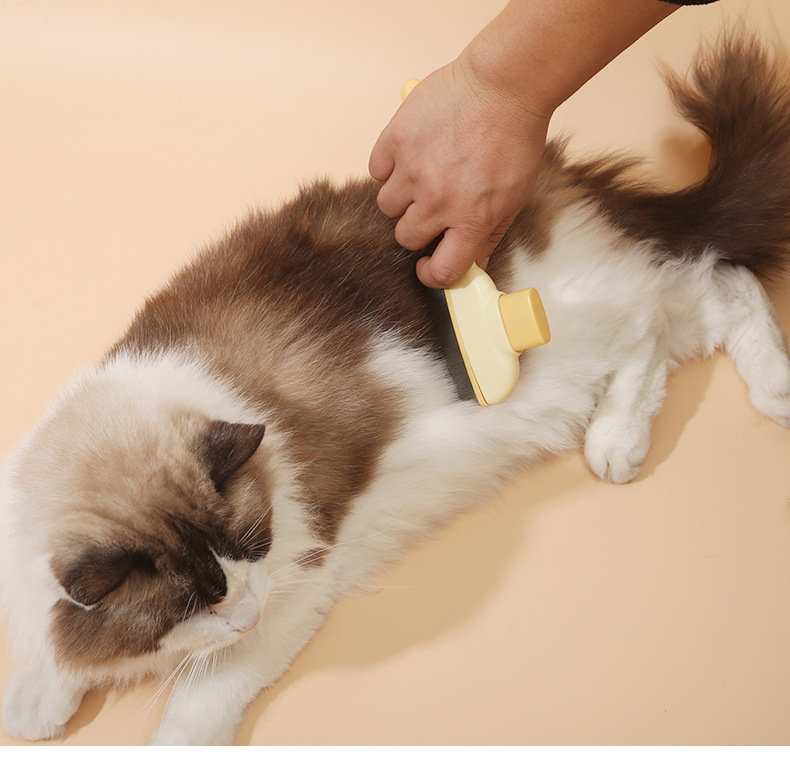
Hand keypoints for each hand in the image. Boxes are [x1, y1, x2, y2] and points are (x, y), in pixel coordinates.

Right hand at [369, 56, 549, 288]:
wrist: (504, 84)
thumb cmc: (515, 138)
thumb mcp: (515, 196)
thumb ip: (491, 234)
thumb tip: (475, 263)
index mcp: (471, 220)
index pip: (441, 272)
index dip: (432, 274)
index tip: (429, 266)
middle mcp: (438, 201)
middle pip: (406, 237)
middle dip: (418, 228)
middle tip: (432, 207)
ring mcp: (413, 170)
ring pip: (386, 206)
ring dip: (401, 198)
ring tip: (421, 175)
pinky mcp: (396, 140)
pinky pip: (377, 169)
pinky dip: (389, 166)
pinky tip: (411, 153)